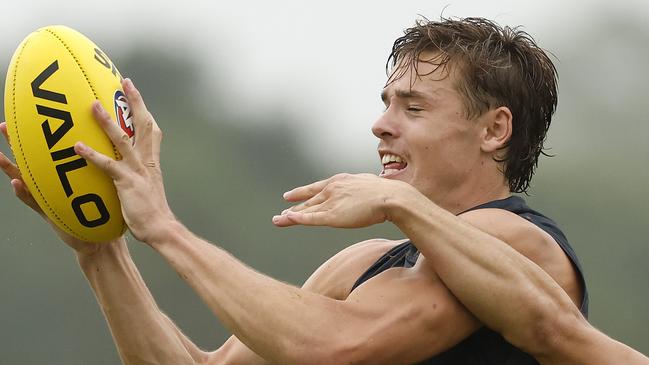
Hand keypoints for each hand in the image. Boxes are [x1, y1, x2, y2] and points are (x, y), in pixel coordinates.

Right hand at [0, 122, 105, 254]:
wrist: (99, 237)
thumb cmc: (100, 208)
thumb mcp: (100, 182)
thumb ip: (102, 164)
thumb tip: (113, 142)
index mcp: (63, 174)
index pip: (51, 149)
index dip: (42, 133)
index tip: (33, 114)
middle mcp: (51, 183)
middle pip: (32, 159)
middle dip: (17, 143)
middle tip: (3, 126)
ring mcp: (47, 197)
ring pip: (26, 179)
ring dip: (10, 168)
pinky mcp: (49, 213)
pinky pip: (34, 201)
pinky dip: (24, 193)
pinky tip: (17, 183)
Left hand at [74, 78, 173, 243]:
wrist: (161, 228)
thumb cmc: (153, 214)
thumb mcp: (148, 189)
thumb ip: (139, 177)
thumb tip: (130, 173)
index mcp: (152, 162)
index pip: (151, 131)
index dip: (144, 110)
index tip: (135, 93)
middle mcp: (146, 162)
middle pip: (142, 125)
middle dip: (135, 102)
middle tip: (126, 81)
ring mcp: (137, 171)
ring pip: (122, 140)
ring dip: (107, 122)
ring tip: (93, 105)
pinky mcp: (126, 183)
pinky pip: (107, 165)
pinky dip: (92, 155)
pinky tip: (77, 146)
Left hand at [272, 173, 414, 227]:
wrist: (390, 197)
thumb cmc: (386, 193)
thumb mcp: (368, 187)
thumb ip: (360, 191)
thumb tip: (367, 196)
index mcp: (340, 181)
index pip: (316, 189)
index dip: (301, 194)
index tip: (289, 196)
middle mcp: (331, 190)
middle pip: (307, 201)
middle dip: (293, 208)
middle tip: (280, 214)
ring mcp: (331, 202)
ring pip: (305, 211)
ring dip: (289, 216)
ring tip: (277, 220)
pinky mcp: (332, 216)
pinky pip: (310, 218)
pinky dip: (298, 219)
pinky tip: (287, 219)